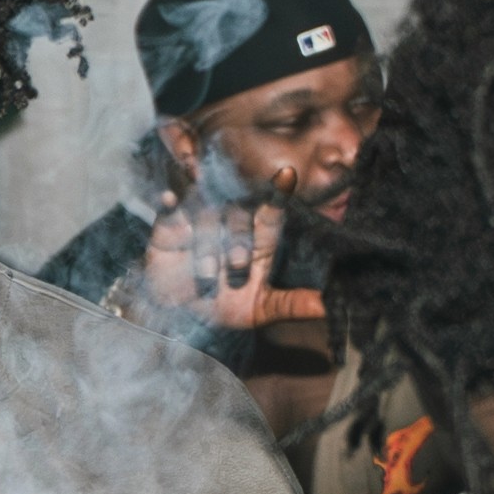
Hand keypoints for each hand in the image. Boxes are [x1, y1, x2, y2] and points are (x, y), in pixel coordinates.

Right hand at [135, 201, 324, 335]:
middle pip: (238, 216)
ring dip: (207, 245)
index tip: (287, 174)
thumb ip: (290, 304)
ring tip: (208, 275)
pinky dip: (168, 204)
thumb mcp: (259, 310)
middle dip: (239, 239)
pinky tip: (168, 198)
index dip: (278, 194)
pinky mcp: (169, 229)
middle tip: (238, 267)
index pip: (271, 213)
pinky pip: (168, 212)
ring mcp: (199, 224)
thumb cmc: (225, 307)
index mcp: (257, 239)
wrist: (182, 318)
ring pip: (206, 216)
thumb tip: (325, 307)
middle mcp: (229, 225)